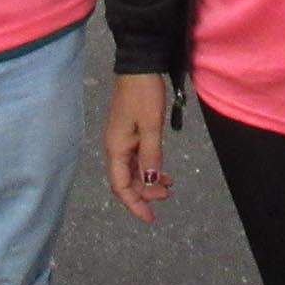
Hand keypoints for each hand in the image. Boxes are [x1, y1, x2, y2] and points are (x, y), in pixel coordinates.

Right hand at [104, 75, 173, 223]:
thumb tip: (149, 182)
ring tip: (169, 185)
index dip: (134, 204)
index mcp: (116, 148)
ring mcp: (121, 139)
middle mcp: (115, 147)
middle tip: (167, 196)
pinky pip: (136, 158)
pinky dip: (149, 167)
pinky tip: (162, 171)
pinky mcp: (128, 132)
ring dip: (148, 181)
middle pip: (126, 180)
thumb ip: (150, 155)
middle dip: (145, 193)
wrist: (139, 66)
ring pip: (132, 170)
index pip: (121, 186)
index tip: (150, 218)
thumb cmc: (144, 94)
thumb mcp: (150, 126)